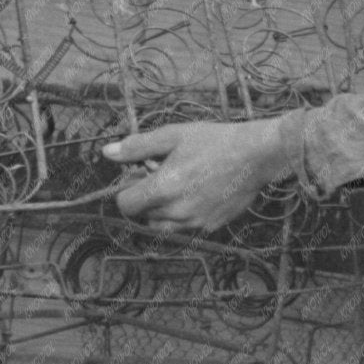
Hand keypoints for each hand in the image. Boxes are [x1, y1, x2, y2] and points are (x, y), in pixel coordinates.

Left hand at [103, 120, 285, 232]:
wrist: (257, 155)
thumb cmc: (214, 141)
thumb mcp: (173, 136)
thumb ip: (137, 147)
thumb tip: (106, 153)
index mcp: (162, 189)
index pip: (125, 205)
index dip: (127, 190)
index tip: (141, 176)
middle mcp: (176, 212)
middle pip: (143, 216)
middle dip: (147, 199)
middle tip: (164, 175)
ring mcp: (195, 223)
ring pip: (163, 226)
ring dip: (163, 210)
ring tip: (181, 185)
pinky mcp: (211, 227)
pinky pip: (186, 227)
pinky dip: (185, 215)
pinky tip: (200, 192)